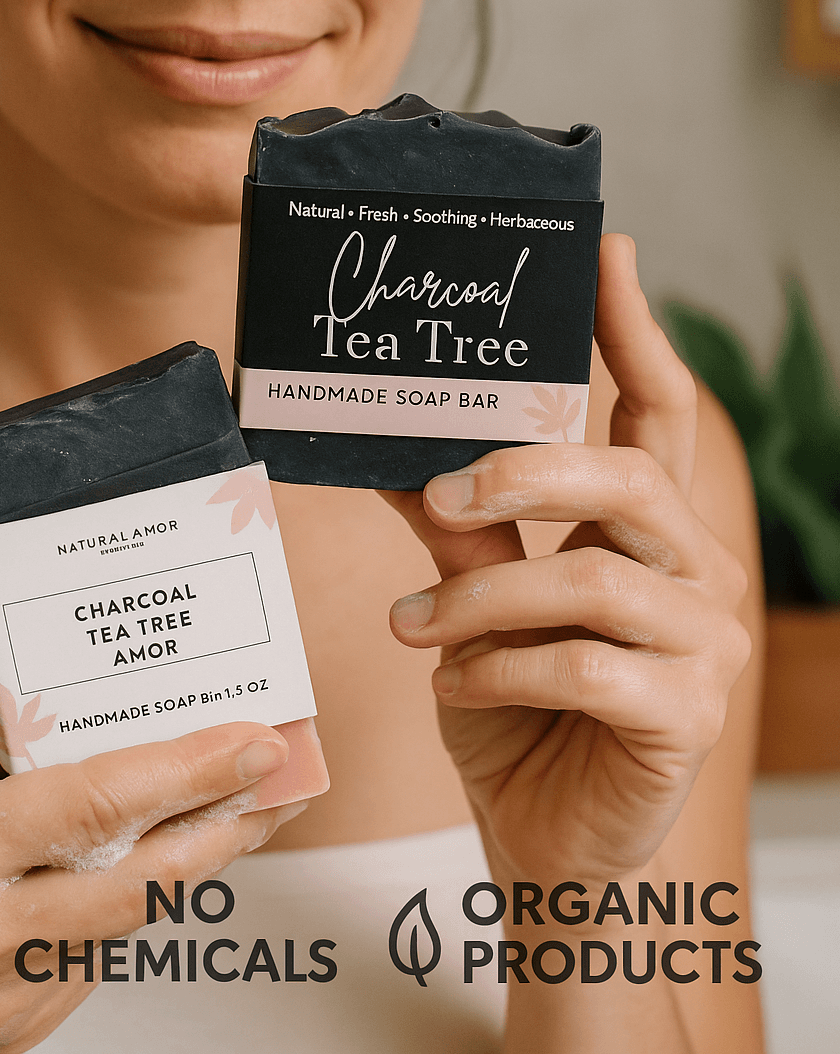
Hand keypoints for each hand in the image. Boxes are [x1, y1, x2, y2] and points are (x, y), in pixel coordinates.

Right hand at [0, 718, 301, 1051]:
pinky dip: (131, 906)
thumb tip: (102, 717)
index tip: (254, 743)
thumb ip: (1, 741)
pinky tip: (153, 863)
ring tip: (238, 809)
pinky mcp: (14, 1033)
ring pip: (132, 921)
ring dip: (192, 863)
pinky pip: (99, 956)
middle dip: (228, 825)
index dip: (190, 772)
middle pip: (142, 880)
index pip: (96, 804)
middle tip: (283, 780)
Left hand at [383, 234, 751, 890]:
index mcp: (650, 526)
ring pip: (592, 577)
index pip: (658, 408)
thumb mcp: (476, 604)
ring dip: (482, 600)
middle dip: (525, 471)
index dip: (635, 328)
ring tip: (415, 629)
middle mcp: (695, 568)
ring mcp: (705, 642)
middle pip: (628, 476)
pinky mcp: (689, 714)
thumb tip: (387, 453)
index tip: (608, 251)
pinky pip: (584, 663)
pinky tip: (459, 685)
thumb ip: (457, 529)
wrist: (544, 840)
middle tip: (440, 497)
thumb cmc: (517, 708)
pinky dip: (501, 668)